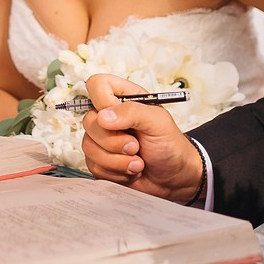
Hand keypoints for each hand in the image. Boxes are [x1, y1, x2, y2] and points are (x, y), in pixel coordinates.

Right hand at [80, 74, 203, 201]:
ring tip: (138, 161)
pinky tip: (130, 170)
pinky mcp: (100, 160)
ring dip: (117, 160)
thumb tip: (103, 116)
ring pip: (88, 146)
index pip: (97, 85)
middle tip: (136, 146)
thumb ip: (132, 112)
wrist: (174, 178)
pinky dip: (115, 172)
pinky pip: (93, 165)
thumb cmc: (171, 146)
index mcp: (124, 98)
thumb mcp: (159, 123)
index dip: (103, 101)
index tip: (120, 118)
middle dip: (114, 140)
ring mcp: (103, 139)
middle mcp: (110, 117)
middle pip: (89, 121)